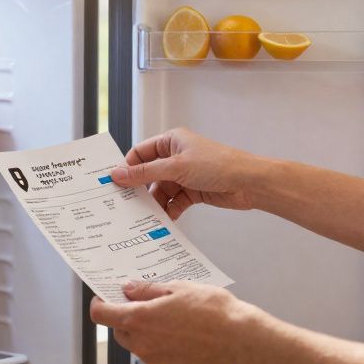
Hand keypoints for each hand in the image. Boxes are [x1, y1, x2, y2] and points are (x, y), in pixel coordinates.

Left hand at [89, 281, 261, 363]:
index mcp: (139, 319)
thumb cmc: (212, 309)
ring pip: (138, 346)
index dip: (100, 304)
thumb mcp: (178, 288)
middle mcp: (142, 344)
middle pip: (120, 331)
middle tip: (144, 304)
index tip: (105, 297)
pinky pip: (156, 357)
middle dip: (125, 318)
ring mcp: (155, 361)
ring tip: (169, 319)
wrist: (240, 339)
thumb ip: (148, 290)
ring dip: (144, 333)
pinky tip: (182, 335)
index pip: (101, 315)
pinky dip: (161, 346)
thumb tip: (128, 290)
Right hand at [110, 128, 258, 219]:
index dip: (128, 167)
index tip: (115, 184)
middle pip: (149, 174)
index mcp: (171, 141)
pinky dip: (169, 211)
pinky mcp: (193, 192)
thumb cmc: (217, 165)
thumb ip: (145, 173)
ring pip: (161, 191)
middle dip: (140, 189)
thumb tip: (117, 174)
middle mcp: (176, 157)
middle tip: (126, 205)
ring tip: (145, 217)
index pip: (141, 153)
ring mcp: (185, 175)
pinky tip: (164, 221)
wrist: (249, 183)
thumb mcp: (176, 168)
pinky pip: (174, 202)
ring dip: (155, 204)